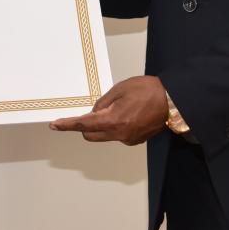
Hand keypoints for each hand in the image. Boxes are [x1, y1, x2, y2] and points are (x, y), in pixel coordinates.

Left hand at [50, 75, 168, 145]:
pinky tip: (127, 113)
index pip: (84, 125)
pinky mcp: (135, 140)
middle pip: (91, 135)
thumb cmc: (148, 90)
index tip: (55, 125)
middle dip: (85, 125)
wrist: (172, 101)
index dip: (67, 125)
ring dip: (102, 125)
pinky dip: (115, 127)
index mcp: (114, 120)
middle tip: (92, 110)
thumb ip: (103, 103)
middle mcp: (119, 134)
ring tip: (118, 107)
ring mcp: (128, 139)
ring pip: (104, 135)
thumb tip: (93, 113)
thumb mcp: (120, 89)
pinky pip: (116, 135)